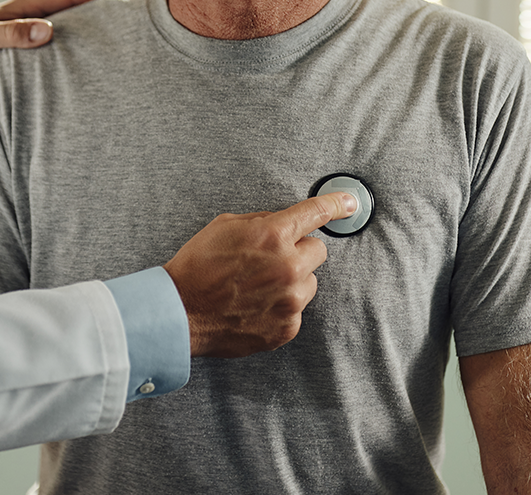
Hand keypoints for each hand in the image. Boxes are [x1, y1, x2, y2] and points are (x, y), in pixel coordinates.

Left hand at [0, 0, 111, 97]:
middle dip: (102, 11)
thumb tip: (48, 30)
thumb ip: (12, 34)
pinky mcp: (28, 58)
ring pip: (69, 32)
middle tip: (134, 16)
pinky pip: (59, 52)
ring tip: (122, 41)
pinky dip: (76, 55)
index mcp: (23, 7)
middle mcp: (31, 19)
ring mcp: (31, 37)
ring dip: (91, 34)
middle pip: (74, 11)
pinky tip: (92, 67)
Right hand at [163, 193, 355, 357]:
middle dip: (298, 251)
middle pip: (317, 251)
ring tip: (256, 286)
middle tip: (269, 259)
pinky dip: (279, 306)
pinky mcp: (286, 327)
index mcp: (273, 236)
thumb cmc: (198, 266)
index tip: (349, 204)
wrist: (181, 312)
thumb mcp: (225, 226)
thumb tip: (284, 222)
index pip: (316, 213)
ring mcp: (290, 301)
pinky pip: (296, 309)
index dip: (336, 204)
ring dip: (290, 281)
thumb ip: (262, 222)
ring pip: (308, 282)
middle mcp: (288, 267)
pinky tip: (253, 304)